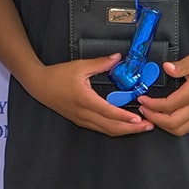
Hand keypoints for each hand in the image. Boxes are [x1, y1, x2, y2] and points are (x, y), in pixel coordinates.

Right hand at [24, 54, 153, 136]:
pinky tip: (124, 125)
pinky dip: (115, 129)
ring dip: (125, 130)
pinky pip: (101, 128)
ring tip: (141, 127)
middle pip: (111, 127)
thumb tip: (118, 58)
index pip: (108, 112)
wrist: (39, 85)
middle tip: (149, 125)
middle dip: (132, 128)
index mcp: (84, 99)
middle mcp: (83, 113)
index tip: (139, 118)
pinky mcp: (80, 121)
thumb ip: (100, 63)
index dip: (124, 116)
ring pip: (107, 130)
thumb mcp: (79, 66)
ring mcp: (82, 119)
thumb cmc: (57, 75)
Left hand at [136, 49, 188, 135]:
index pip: (168, 105)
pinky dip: (175, 127)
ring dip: (164, 125)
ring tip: (153, 115)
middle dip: (154, 118)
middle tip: (143, 110)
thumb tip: (166, 67)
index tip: (142, 99)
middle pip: (173, 123)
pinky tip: (167, 117)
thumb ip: (180, 66)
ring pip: (181, 130)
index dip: (152, 105)